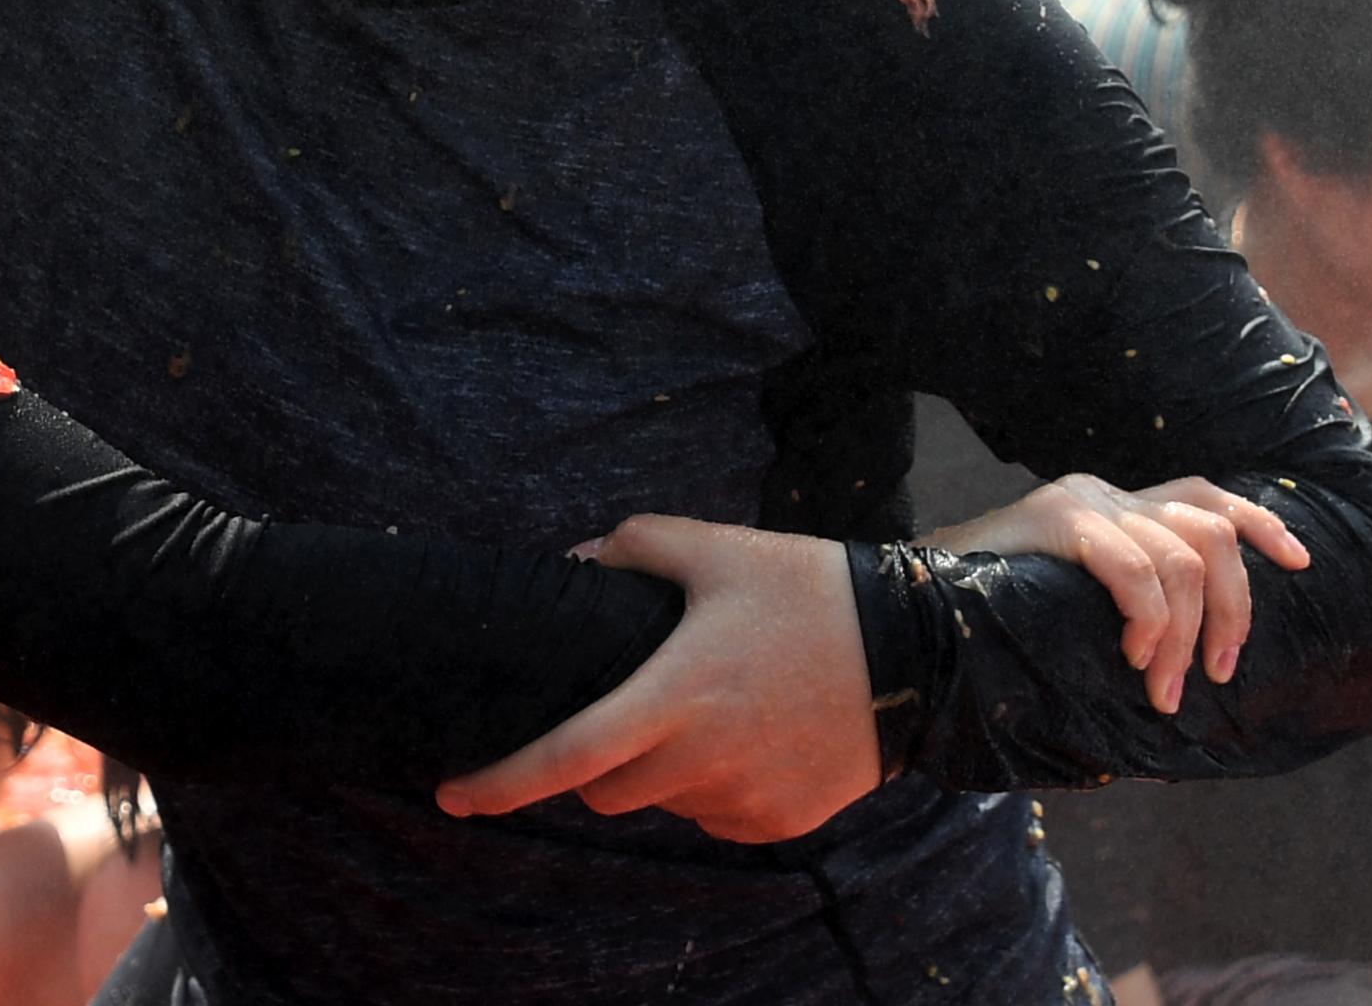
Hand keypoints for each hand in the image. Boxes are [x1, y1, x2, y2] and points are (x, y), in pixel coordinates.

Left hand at [435, 516, 881, 842]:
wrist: (922, 654)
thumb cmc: (807, 589)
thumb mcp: (714, 547)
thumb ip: (629, 548)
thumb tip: (569, 564)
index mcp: (674, 694)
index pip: (565, 755)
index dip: (500, 781)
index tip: (449, 795)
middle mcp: (703, 760)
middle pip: (604, 788)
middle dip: (594, 758)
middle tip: (628, 706)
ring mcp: (743, 800)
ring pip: (661, 802)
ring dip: (659, 769)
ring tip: (709, 705)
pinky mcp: (779, 823)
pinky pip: (713, 815)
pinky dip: (709, 785)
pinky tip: (749, 733)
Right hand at [932, 474, 1309, 713]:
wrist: (909, 611)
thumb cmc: (992, 623)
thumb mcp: (1074, 607)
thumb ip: (1127, 611)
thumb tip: (1189, 667)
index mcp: (1114, 509)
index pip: (1207, 497)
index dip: (1263, 524)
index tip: (1302, 562)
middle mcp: (1105, 494)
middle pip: (1214, 532)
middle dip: (1235, 611)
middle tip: (1215, 676)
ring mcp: (1080, 502)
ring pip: (1185, 558)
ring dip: (1188, 635)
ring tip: (1161, 687)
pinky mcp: (1054, 519)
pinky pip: (1134, 568)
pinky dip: (1149, 619)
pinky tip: (1134, 655)